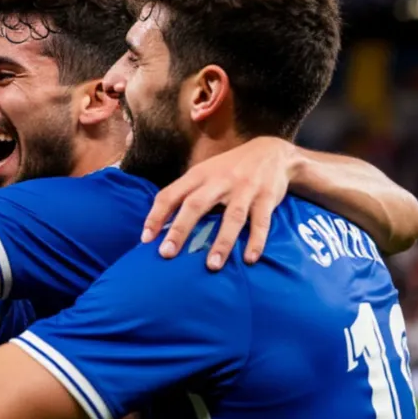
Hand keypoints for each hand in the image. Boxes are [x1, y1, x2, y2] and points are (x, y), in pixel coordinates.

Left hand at [142, 136, 296, 269]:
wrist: (272, 152)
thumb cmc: (229, 169)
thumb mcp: (204, 173)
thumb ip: (185, 194)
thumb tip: (161, 224)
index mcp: (199, 175)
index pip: (170, 194)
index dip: (156, 216)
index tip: (145, 239)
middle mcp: (219, 181)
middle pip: (196, 205)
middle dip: (180, 230)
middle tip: (167, 254)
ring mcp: (244, 189)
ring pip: (231, 217)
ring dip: (222, 242)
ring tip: (211, 266)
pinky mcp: (267, 198)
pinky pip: (261, 222)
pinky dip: (256, 241)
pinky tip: (249, 259)